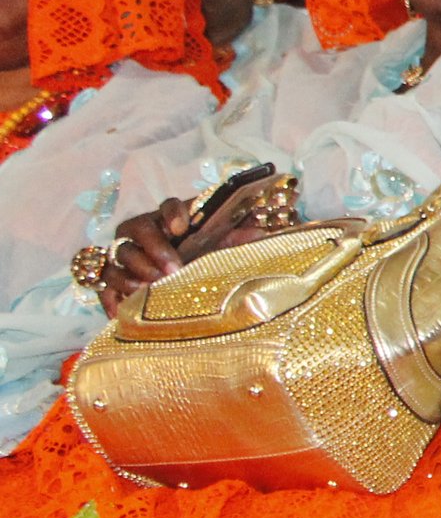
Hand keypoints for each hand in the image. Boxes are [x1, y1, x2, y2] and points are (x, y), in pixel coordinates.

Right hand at [100, 188, 283, 303]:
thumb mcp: (219, 244)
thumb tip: (261, 233)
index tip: (183, 225)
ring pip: (117, 258)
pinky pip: (102, 288)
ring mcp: (123, 255)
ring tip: (148, 287)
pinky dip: (110, 299)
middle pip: (135, 231)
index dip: (172, 212)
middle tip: (172, 269)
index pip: (166, 206)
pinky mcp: (112, 280)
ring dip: (131, 272)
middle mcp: (140, 232)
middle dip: (154, 249)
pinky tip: (121, 312)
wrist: (177, 275)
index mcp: (168, 218)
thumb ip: (236, 236)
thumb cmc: (199, 252)